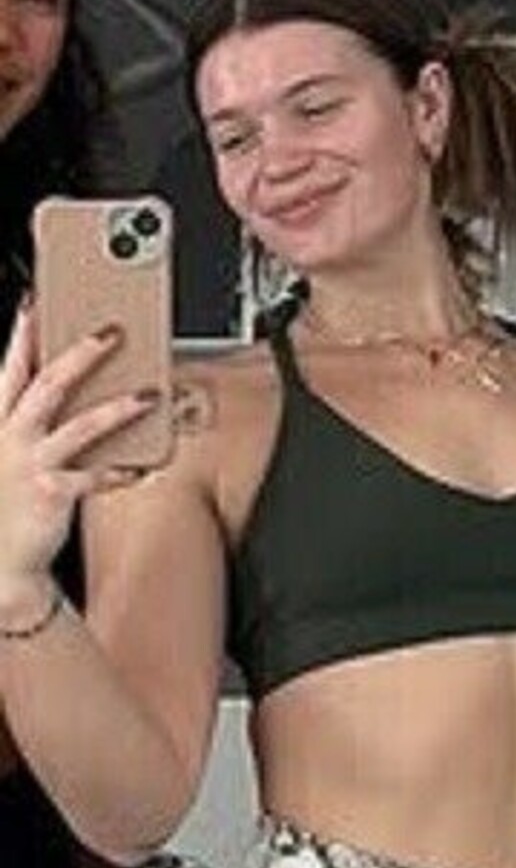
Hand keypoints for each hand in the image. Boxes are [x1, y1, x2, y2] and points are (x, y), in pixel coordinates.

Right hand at [0, 300, 164, 599]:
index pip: (9, 369)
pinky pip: (95, 475)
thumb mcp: (9, 457)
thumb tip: (74, 395)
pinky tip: (140, 466)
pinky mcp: (52, 493)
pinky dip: (120, 470)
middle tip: (111, 332)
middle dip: (81, 354)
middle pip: (48, 384)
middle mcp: (10, 438)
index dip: (21, 334)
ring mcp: (30, 465)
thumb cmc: (10, 507)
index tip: (35, 303)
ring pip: (81, 425)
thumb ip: (30, 425)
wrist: (2, 564)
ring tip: (149, 395)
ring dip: (118, 407)